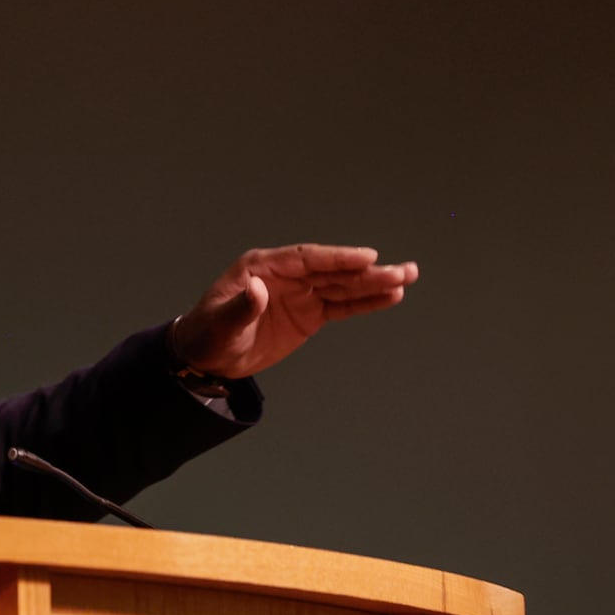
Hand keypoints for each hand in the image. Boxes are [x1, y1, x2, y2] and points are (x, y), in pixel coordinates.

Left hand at [172, 245, 418, 379]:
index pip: (307, 258)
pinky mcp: (309, 314)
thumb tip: (257, 290)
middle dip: (367, 271)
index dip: (337, 258)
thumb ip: (242, 307)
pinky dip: (365, 302)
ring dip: (375, 283)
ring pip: (343, 286)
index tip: (367, 257)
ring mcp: (301, 294)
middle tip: (402, 270)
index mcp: (263, 267)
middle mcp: (287, 276)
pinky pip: (341, 305)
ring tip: (408, 277)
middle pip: (332, 270)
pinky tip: (391, 296)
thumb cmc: (208, 334)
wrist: (207, 356)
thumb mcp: (221, 324)